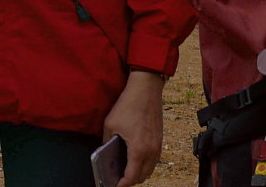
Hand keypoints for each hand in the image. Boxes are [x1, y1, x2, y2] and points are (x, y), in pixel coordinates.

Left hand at [102, 71, 163, 185]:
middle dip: (130, 181)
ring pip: (150, 169)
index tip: (114, 186)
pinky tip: (135, 158)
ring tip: (126, 170)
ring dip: (139, 173)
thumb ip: (106, 142)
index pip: (131, 177)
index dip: (121, 185)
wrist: (146, 88)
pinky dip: (145, 163)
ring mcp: (157, 145)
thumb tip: (105, 153)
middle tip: (118, 178)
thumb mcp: (110, 124)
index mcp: (138, 150)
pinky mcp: (160, 139)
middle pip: (142, 177)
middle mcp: (151, 151)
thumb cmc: (128, 104)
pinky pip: (154, 159)